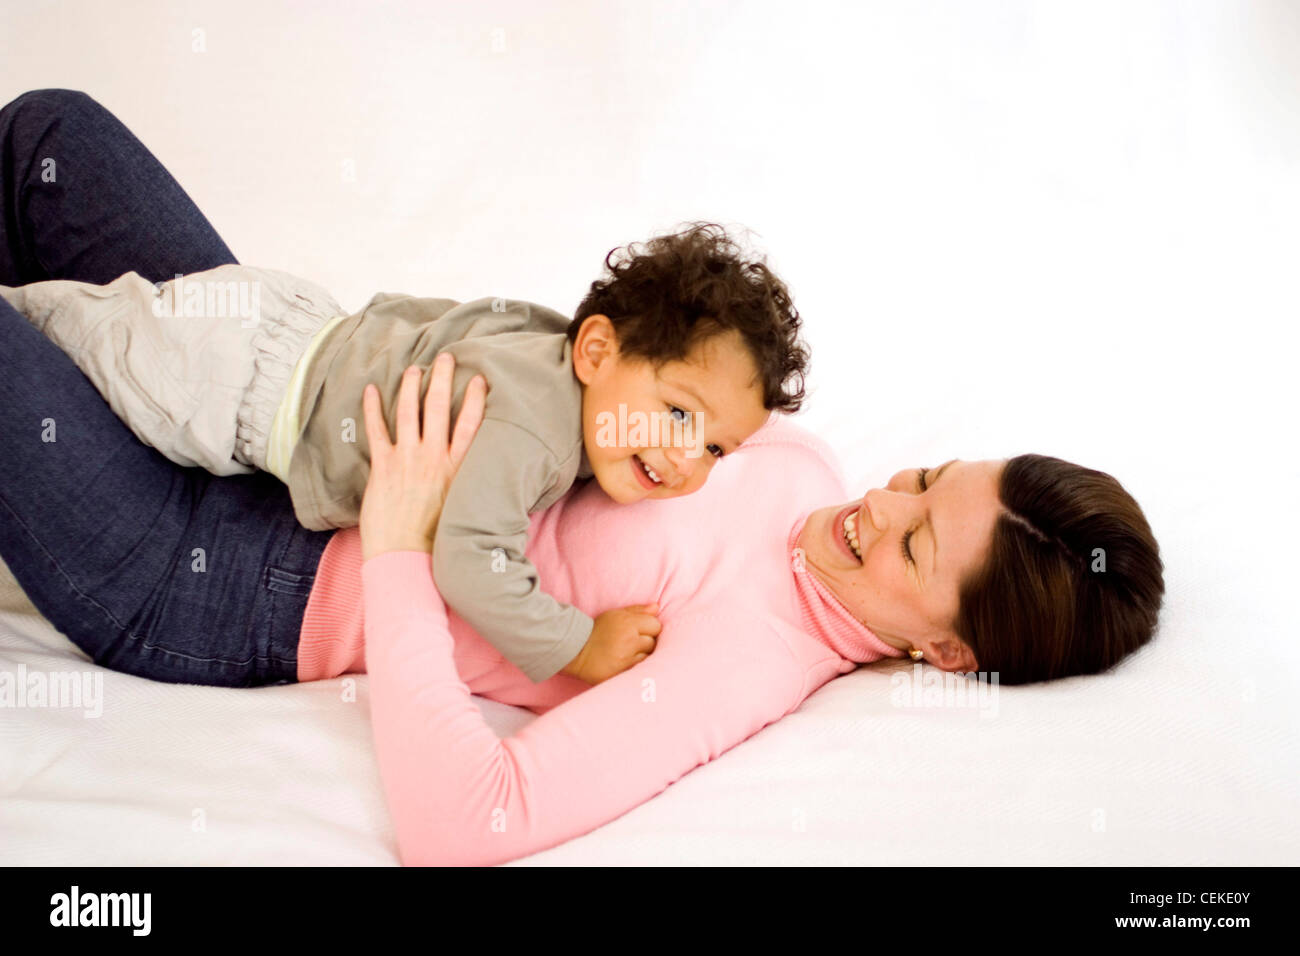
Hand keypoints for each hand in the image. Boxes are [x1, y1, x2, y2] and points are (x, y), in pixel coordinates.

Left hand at [359, 353, 487, 560]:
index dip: (476, 397)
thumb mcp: (465, 508)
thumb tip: (486, 478)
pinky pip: (377, 429)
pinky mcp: (383, 466)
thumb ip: (471, 485)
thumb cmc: (438, 540)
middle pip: (440, 407)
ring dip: (411, 386)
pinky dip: (373, 408)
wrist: (406, 558)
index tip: (479, 378)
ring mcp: (408, 459)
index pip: (472, 422)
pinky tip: (373, 390)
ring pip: (410, 411)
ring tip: (414, 369)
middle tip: (445, 358)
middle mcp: (435, 457)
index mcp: (459, 468)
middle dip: (443, 378)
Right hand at [560, 603, 661, 683]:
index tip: (640, 631)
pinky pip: (639, 670)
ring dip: (641, 656)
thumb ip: (637, 611)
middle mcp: (628, 640)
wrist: (575, 651)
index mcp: (627, 623)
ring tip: (627, 654)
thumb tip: (656, 607)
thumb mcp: (615, 615)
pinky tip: (625, 664)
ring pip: (648, 658)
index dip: (649, 628)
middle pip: (653, 642)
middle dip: (645, 643)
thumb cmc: (597, 631)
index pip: (655, 625)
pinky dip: (635, 667)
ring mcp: (626, 659)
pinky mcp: (622, 673)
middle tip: (631, 644)